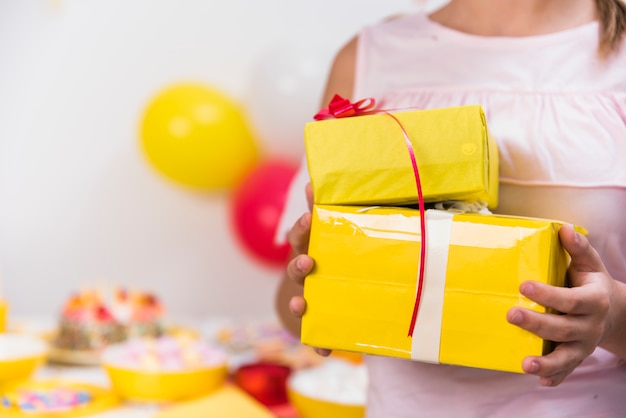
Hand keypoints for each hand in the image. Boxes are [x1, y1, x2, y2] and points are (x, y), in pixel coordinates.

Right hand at [285, 183, 330, 356]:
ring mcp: (308, 296)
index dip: (304, 226)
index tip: (311, 219)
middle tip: (308, 262)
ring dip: (297, 301)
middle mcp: (306, 272)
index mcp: (313, 247)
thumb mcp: (346, 234)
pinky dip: (317, 342)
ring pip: (298, 299)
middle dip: (299, 264)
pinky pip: (315, 334)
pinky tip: (323, 350)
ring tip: (301, 303)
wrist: (335, 294)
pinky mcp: (317, 321)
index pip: (303, 234)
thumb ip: (345, 211)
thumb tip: (336, 183)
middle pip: (296, 266)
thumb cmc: (341, 256)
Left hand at [506, 224, 616, 386]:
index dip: (548, 293)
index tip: (524, 285)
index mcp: (593, 300)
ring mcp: (584, 345)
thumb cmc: (591, 283)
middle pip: (563, 328)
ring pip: (566, 357)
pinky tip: (541, 382)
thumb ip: (577, 248)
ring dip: (546, 363)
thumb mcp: (590, 264)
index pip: (570, 299)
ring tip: (525, 364)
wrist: (615, 312)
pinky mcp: (577, 357)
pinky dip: (555, 377)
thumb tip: (562, 228)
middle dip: (537, 323)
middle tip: (511, 314)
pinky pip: (567, 371)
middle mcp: (590, 326)